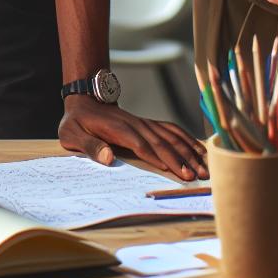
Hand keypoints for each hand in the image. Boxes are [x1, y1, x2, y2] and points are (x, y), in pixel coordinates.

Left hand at [58, 96, 207, 180]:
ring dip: (189, 150)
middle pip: (163, 142)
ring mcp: (143, 123)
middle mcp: (136, 124)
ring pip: (172, 136)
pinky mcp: (147, 124)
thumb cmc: (76, 122)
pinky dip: (187, 139)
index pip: (144, 145)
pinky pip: (171, 130)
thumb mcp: (72, 134)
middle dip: (182, 159)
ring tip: (205, 167)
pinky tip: (199, 149)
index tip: (177, 172)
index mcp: (119, 129)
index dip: (161, 158)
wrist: (84, 101)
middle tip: (198, 176)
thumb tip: (108, 158)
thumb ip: (90, 146)